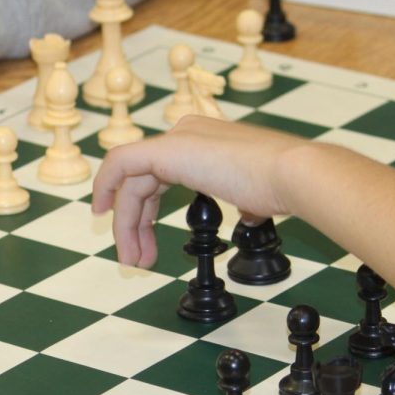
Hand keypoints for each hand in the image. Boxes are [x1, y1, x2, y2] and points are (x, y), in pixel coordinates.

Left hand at [91, 116, 313, 266]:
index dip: (145, 209)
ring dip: (127, 224)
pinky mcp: (168, 149)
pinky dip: (107, 188)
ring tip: (134, 261)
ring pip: (132, 183)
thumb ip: (245, 199)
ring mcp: (177, 138)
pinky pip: (121, 165)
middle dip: (134, 224)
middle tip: (137, 260)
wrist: (291, 175)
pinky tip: (102, 214)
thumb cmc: (282, 187)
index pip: (160, 176)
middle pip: (143, 182)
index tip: (141, 241)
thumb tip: (250, 211)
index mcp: (205, 142)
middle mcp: (187, 133)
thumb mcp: (257, 194)